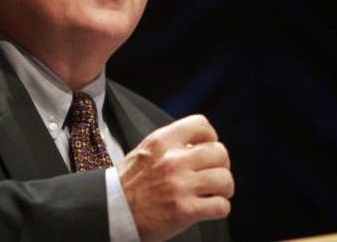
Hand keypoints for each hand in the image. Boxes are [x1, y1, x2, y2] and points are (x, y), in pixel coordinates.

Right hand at [117, 115, 233, 241]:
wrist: (111, 212)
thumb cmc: (128, 185)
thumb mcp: (144, 152)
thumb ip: (170, 145)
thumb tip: (198, 145)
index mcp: (161, 141)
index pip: (201, 125)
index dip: (210, 138)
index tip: (207, 150)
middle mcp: (172, 160)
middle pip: (220, 152)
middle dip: (221, 165)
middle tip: (214, 175)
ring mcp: (179, 185)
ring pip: (225, 179)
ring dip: (224, 188)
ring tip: (215, 193)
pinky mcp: (184, 211)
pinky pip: (221, 206)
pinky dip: (220, 208)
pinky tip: (209, 208)